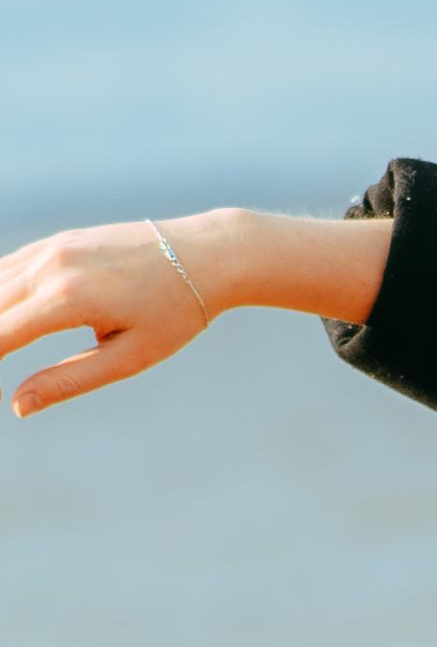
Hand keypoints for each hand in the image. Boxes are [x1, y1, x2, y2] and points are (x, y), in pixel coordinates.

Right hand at [1, 218, 218, 416]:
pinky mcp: (59, 240)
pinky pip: (10, 265)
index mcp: (68, 298)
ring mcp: (53, 246)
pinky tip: (0, 315)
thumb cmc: (175, 312)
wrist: (206, 254)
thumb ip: (70, 380)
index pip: (0, 334)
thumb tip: (19, 406)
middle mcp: (52, 265)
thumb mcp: (129, 357)